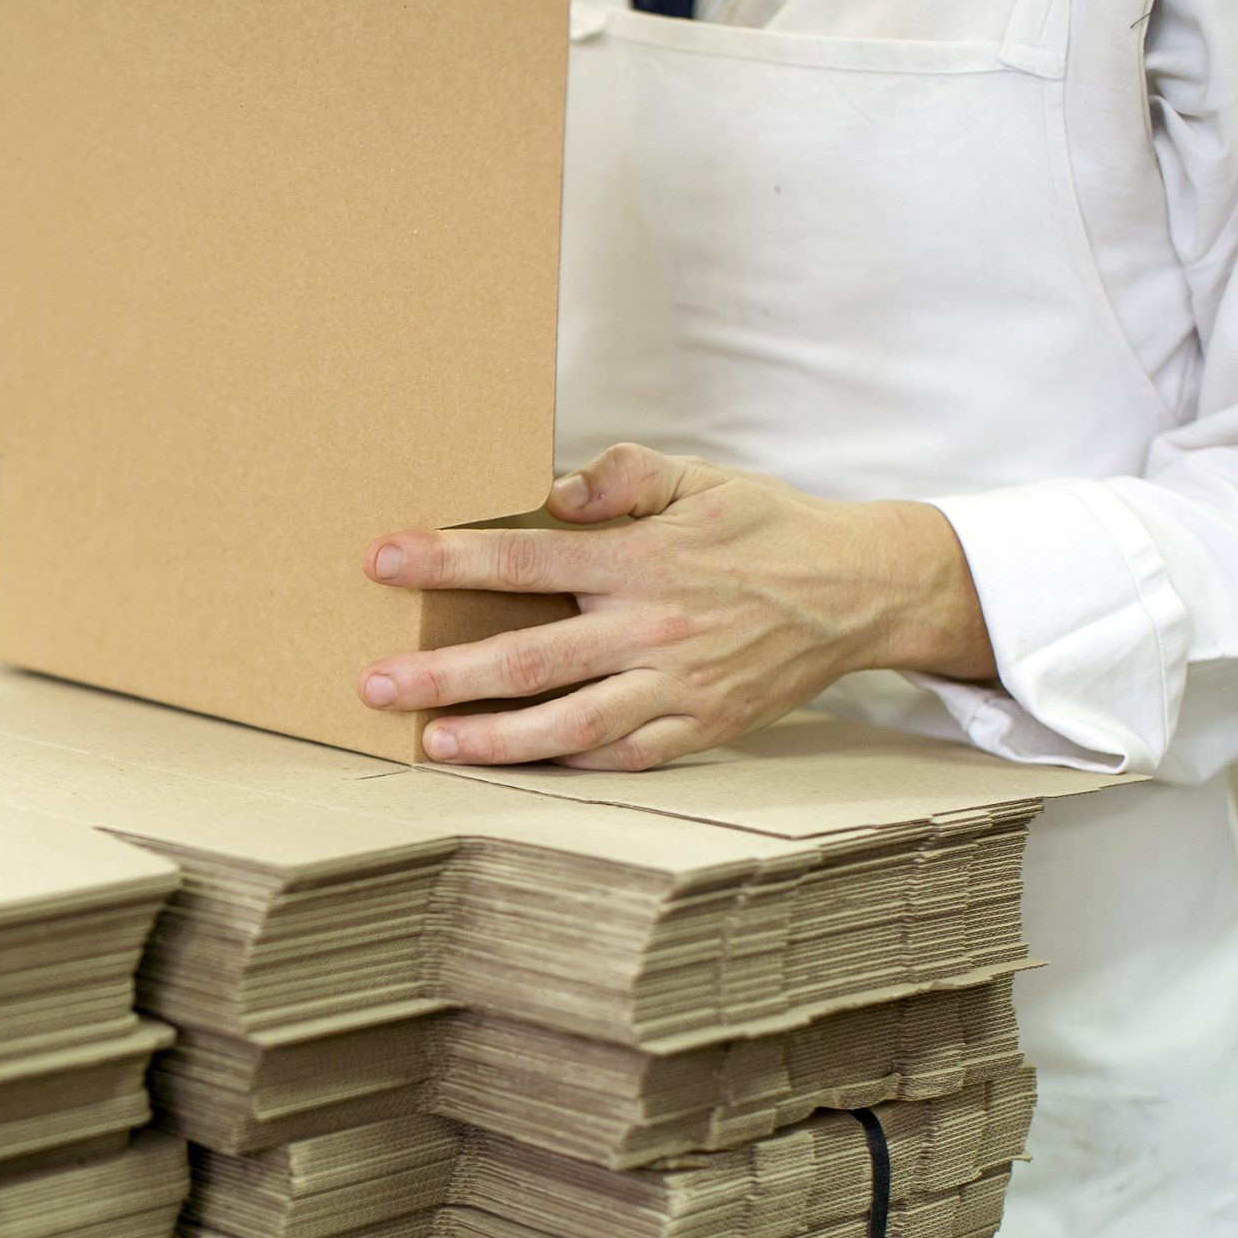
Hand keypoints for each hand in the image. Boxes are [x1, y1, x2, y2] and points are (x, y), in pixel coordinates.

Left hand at [356, 443, 995, 769]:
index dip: (450, 559)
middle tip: (376, 685)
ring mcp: (678, 689)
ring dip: (495, 739)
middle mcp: (654, 629)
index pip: (527, 560)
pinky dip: (564, 765)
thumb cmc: (763, 528)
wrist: (860, 590)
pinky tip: (511, 764)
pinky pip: (620, 759)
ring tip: (433, 743)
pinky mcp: (699, 731)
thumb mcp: (699, 476)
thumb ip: (625, 473)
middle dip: (445, 674)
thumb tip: (558, 489)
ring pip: (570, 725)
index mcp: (643, 559)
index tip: (383, 560)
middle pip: (532, 658)